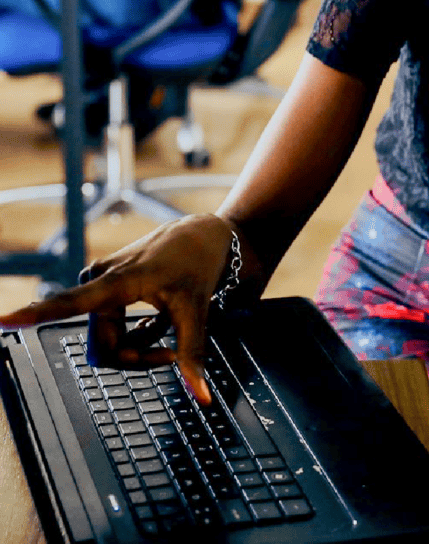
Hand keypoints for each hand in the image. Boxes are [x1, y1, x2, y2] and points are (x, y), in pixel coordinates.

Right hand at [0, 214, 241, 403]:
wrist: (205, 234)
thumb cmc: (199, 264)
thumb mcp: (198, 309)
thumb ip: (193, 355)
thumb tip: (203, 397)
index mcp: (119, 280)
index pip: (72, 303)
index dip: (35, 315)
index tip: (3, 320)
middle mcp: (100, 278)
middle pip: (102, 344)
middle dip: (135, 358)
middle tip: (171, 355)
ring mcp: (101, 282)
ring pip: (107, 340)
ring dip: (137, 348)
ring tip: (168, 335)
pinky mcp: (105, 285)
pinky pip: (110, 328)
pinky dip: (136, 335)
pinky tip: (158, 325)